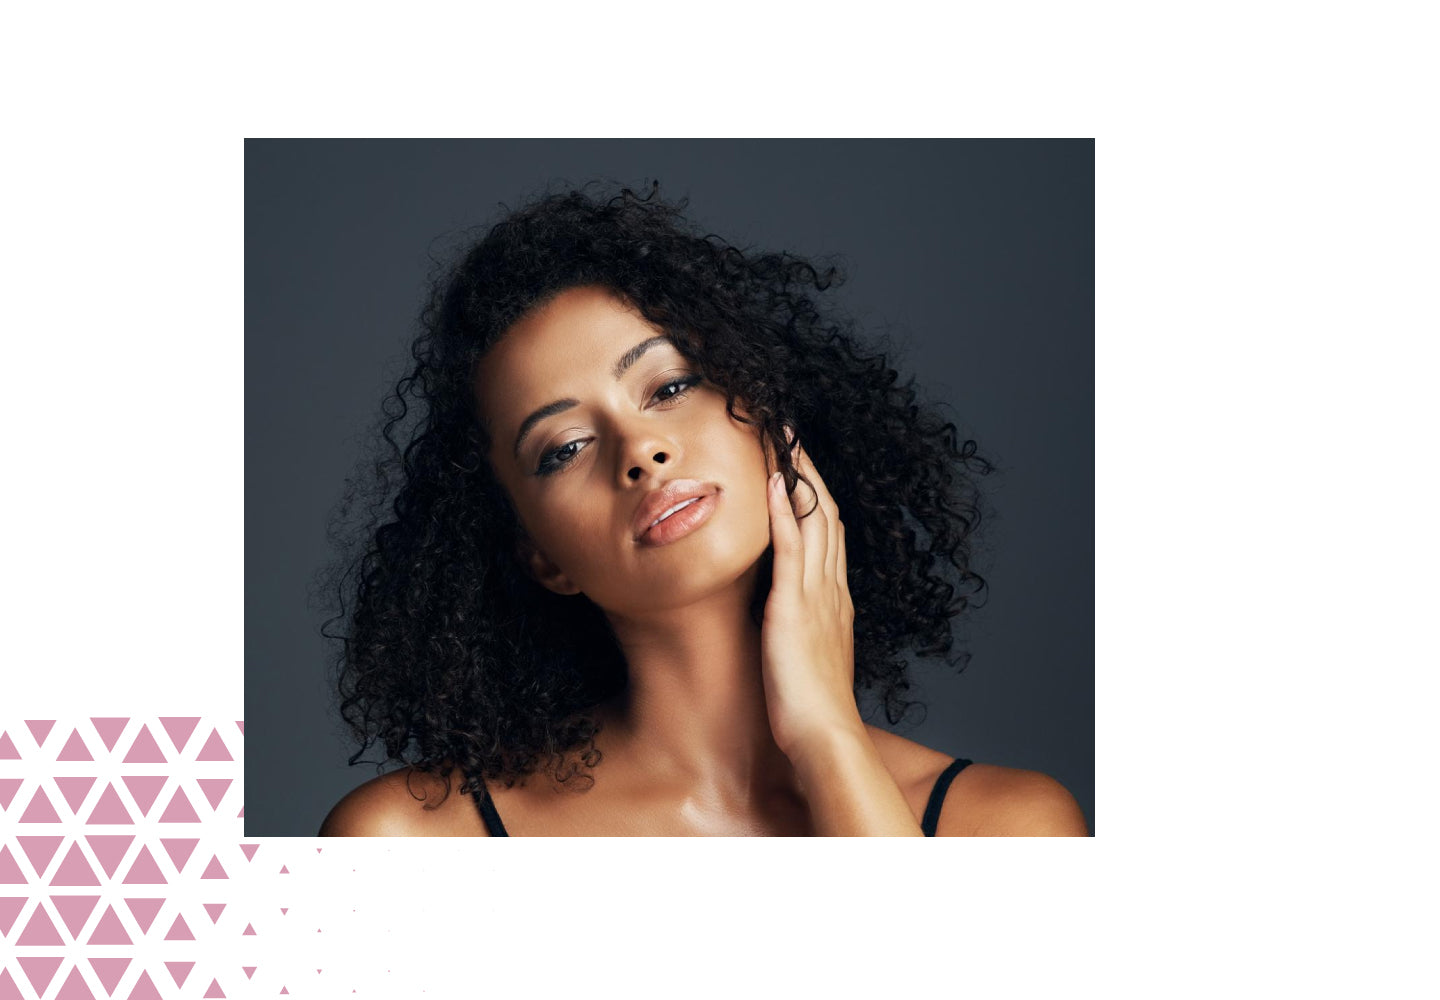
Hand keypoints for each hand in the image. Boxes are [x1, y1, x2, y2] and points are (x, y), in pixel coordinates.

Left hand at [760, 430, 862, 759]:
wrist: (823, 736)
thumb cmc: (812, 710)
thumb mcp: (809, 659)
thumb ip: (802, 633)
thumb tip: (785, 622)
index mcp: (834, 601)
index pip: (829, 533)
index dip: (816, 495)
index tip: (801, 465)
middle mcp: (831, 589)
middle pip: (827, 513)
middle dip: (809, 470)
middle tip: (793, 432)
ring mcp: (816, 595)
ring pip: (814, 519)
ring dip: (798, 475)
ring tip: (783, 437)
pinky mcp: (795, 606)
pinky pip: (793, 547)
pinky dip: (785, 510)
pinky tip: (774, 481)